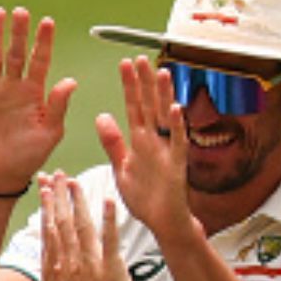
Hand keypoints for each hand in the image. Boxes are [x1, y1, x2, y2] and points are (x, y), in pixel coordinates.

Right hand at [0, 7, 76, 193]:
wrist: (3, 175)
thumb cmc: (31, 155)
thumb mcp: (51, 132)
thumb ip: (58, 106)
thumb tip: (71, 80)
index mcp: (35, 92)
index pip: (40, 60)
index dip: (43, 42)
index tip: (47, 22)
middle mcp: (14, 87)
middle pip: (17, 53)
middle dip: (19, 32)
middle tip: (21, 11)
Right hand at [37, 172, 135, 280]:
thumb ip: (71, 274)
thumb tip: (72, 264)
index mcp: (62, 265)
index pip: (52, 229)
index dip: (48, 207)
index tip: (45, 188)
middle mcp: (72, 261)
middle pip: (63, 223)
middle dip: (59, 197)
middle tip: (57, 175)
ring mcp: (90, 263)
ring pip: (82, 226)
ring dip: (78, 202)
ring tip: (75, 182)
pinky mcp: (110, 267)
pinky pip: (110, 239)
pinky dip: (109, 219)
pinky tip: (108, 200)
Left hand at [94, 56, 200, 245]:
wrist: (162, 222)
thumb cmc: (144, 197)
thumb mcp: (121, 167)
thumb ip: (113, 142)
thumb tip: (101, 116)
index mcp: (140, 141)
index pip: (133, 107)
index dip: (129, 86)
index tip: (125, 64)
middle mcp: (154, 141)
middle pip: (149, 106)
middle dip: (144, 82)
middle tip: (140, 58)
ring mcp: (167, 151)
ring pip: (165, 118)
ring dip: (163, 96)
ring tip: (160, 72)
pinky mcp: (177, 165)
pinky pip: (178, 143)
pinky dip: (178, 127)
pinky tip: (176, 109)